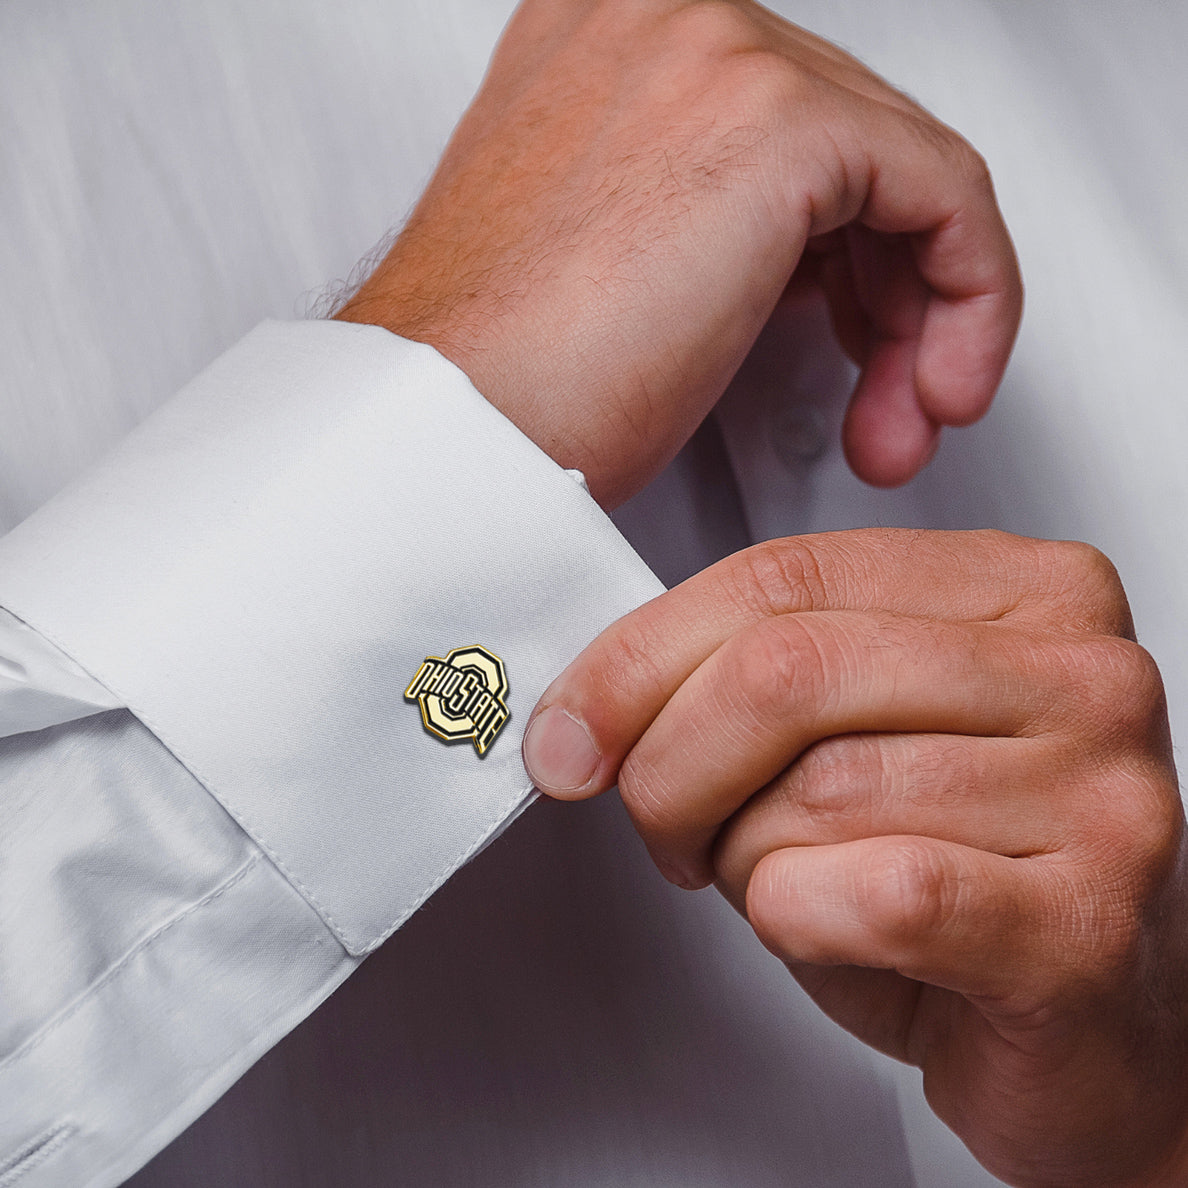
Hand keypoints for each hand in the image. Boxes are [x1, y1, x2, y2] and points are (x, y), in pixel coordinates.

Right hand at [336, 0, 1021, 506]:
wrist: (450, 439)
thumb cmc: (504, 391)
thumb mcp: (610, 269)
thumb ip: (700, 219)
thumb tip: (806, 264)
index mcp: (602, 44)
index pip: (787, 127)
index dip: (839, 255)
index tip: (852, 349)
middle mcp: (659, 21)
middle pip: (852, 146)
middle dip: (888, 297)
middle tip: (889, 405)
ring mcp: (715, 54)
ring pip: (902, 171)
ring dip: (923, 316)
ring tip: (902, 421)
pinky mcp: (778, 123)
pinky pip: (944, 195)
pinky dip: (969, 297)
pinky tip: (940, 387)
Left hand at [523, 529, 1187, 1186]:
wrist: (1084, 1027)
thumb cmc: (958, 876)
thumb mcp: (844, 738)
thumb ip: (740, 682)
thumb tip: (590, 710)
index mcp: (1020, 590)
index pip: (785, 576)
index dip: (645, 656)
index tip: (574, 727)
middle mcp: (1078, 671)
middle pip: (786, 669)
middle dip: (671, 764)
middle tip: (662, 823)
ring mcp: (1101, 790)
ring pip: (816, 788)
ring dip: (744, 855)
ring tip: (775, 878)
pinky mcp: (1088, 919)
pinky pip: (875, 891)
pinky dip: (799, 917)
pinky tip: (826, 924)